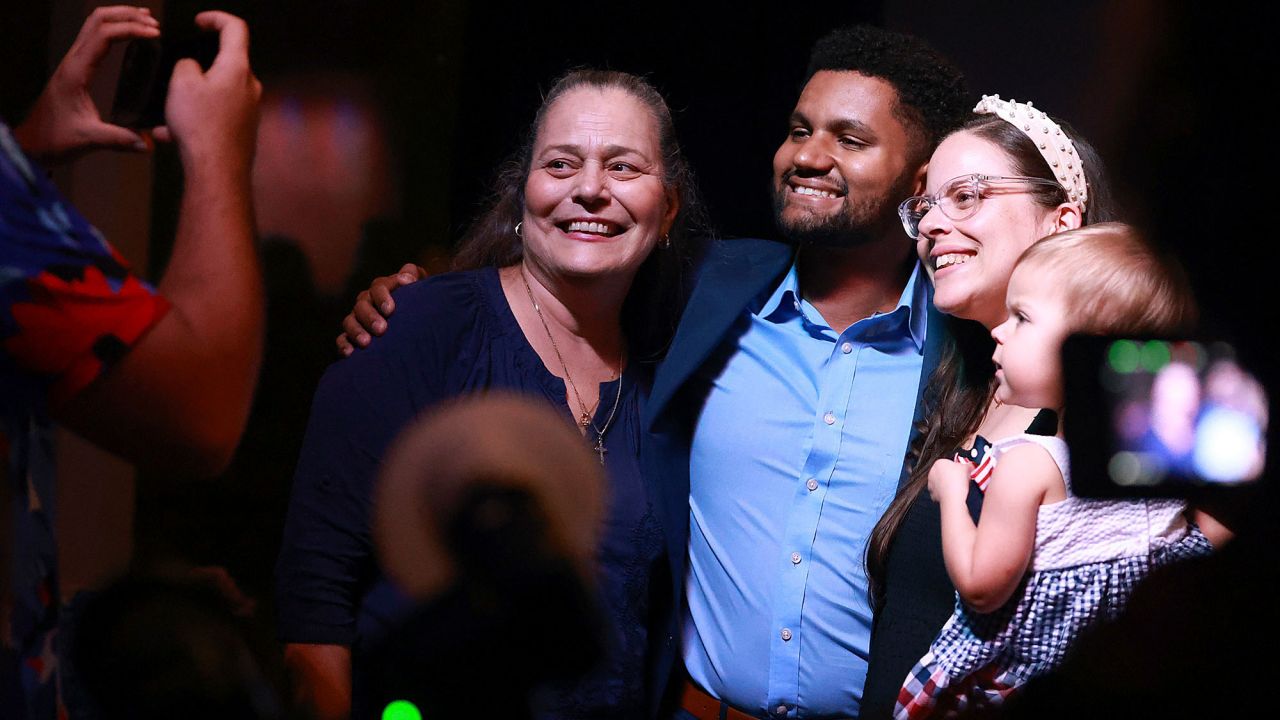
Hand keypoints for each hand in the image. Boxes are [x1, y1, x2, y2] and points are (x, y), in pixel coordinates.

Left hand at [13, 6, 159, 164]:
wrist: (33, 143)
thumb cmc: (55, 138)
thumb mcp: (88, 139)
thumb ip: (119, 139)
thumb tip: (148, 143)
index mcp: (76, 71)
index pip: (104, 35)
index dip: (131, 29)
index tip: (155, 35)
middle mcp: (73, 61)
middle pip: (98, 20)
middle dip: (126, 15)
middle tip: (153, 23)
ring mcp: (73, 62)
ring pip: (95, 25)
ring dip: (119, 18)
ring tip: (145, 21)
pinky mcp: (76, 68)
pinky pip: (95, 38)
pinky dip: (114, 30)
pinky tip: (129, 37)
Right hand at [158, 12, 260, 177]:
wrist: (217, 171)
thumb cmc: (201, 127)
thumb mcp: (180, 83)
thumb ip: (186, 65)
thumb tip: (191, 67)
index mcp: (238, 68)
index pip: (235, 28)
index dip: (216, 18)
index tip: (200, 22)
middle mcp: (250, 87)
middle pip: (225, 64)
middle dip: (198, 68)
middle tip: (177, 77)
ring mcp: (249, 110)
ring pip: (217, 93)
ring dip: (192, 99)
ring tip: (169, 113)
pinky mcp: (243, 129)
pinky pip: (216, 116)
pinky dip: (195, 119)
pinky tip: (172, 134)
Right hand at [336, 263, 425, 355]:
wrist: (415, 320)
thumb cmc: (417, 300)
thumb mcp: (419, 285)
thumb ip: (413, 275)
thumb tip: (406, 279)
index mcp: (381, 289)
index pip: (379, 288)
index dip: (382, 297)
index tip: (390, 310)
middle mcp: (366, 302)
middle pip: (362, 305)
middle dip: (370, 317)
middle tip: (381, 329)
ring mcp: (357, 319)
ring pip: (350, 321)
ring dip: (356, 331)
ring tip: (366, 342)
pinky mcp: (351, 336)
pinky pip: (343, 339)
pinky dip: (344, 345)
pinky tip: (350, 353)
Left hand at [927, 457, 973, 504]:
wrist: (953, 497)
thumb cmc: (957, 482)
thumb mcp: (967, 469)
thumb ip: (968, 465)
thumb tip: (971, 465)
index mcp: (939, 463)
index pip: (949, 463)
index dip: (957, 468)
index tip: (962, 472)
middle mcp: (932, 472)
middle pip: (944, 472)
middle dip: (952, 475)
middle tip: (961, 479)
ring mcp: (931, 483)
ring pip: (941, 482)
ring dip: (948, 484)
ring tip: (957, 486)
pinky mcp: (932, 493)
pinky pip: (940, 491)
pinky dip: (945, 492)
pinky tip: (952, 493)